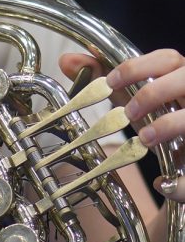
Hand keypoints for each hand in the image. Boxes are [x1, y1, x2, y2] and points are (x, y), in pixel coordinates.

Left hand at [60, 48, 184, 201]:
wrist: (184, 162)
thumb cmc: (161, 119)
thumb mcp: (134, 98)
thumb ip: (104, 77)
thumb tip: (68, 61)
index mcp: (180, 76)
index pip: (167, 58)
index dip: (138, 67)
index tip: (110, 81)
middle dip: (153, 92)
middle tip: (128, 112)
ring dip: (168, 124)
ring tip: (144, 138)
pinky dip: (181, 182)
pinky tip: (163, 183)